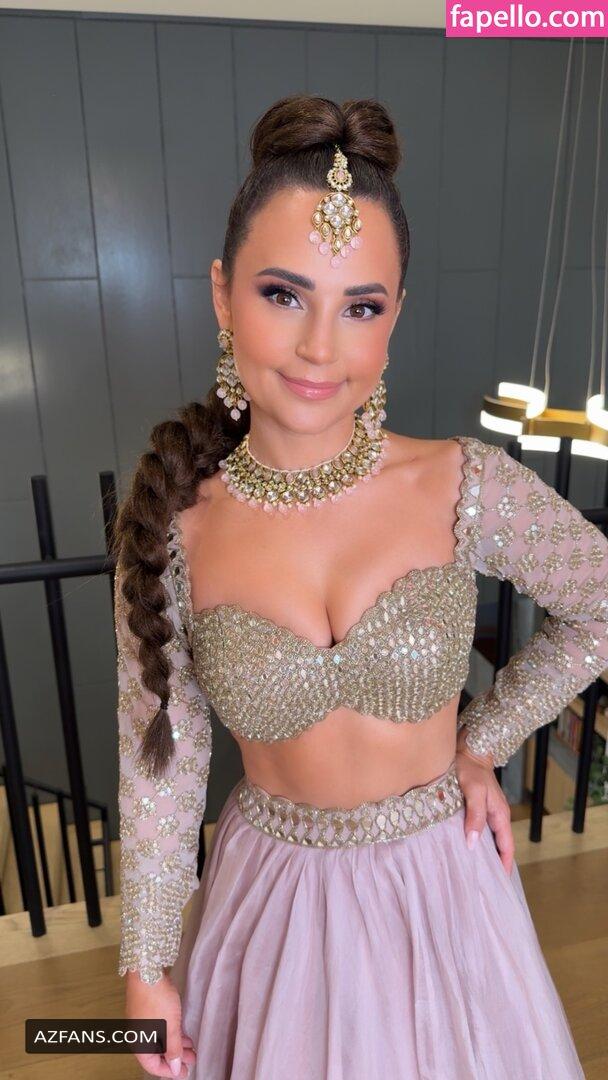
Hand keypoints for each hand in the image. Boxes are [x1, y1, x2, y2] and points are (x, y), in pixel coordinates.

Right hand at [125, 969, 196, 1076]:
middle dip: (175, 1058)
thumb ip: (173, 1048)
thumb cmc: (157, 999)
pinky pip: (161, 1027)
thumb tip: (175, 1068)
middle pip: (156, 1052)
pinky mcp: (149, 1007)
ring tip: (192, 1048)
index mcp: (138, 1041)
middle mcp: (138, 1033)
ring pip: (160, 1039)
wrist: (148, 968)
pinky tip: (183, 1033)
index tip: (185, 1072)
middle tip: (192, 1060)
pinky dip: (172, 1033)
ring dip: (176, 1045)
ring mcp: (143, 1019)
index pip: (151, 1065)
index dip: (168, 1071)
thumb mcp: (170, 1027)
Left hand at [454, 735, 513, 874]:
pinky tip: (461, 847)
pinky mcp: (474, 807)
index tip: (498, 884)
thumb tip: (472, 843)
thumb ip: (475, 816)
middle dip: (493, 864)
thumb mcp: (474, 791)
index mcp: (500, 815)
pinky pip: (476, 829)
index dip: (504, 865)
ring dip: (481, 853)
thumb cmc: (470, 769)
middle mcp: (495, 816)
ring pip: (487, 839)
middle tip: (482, 884)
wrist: (465, 749)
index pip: (507, 847)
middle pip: (498, 846)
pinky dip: (472, 840)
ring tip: (470, 871)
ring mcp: (486, 812)